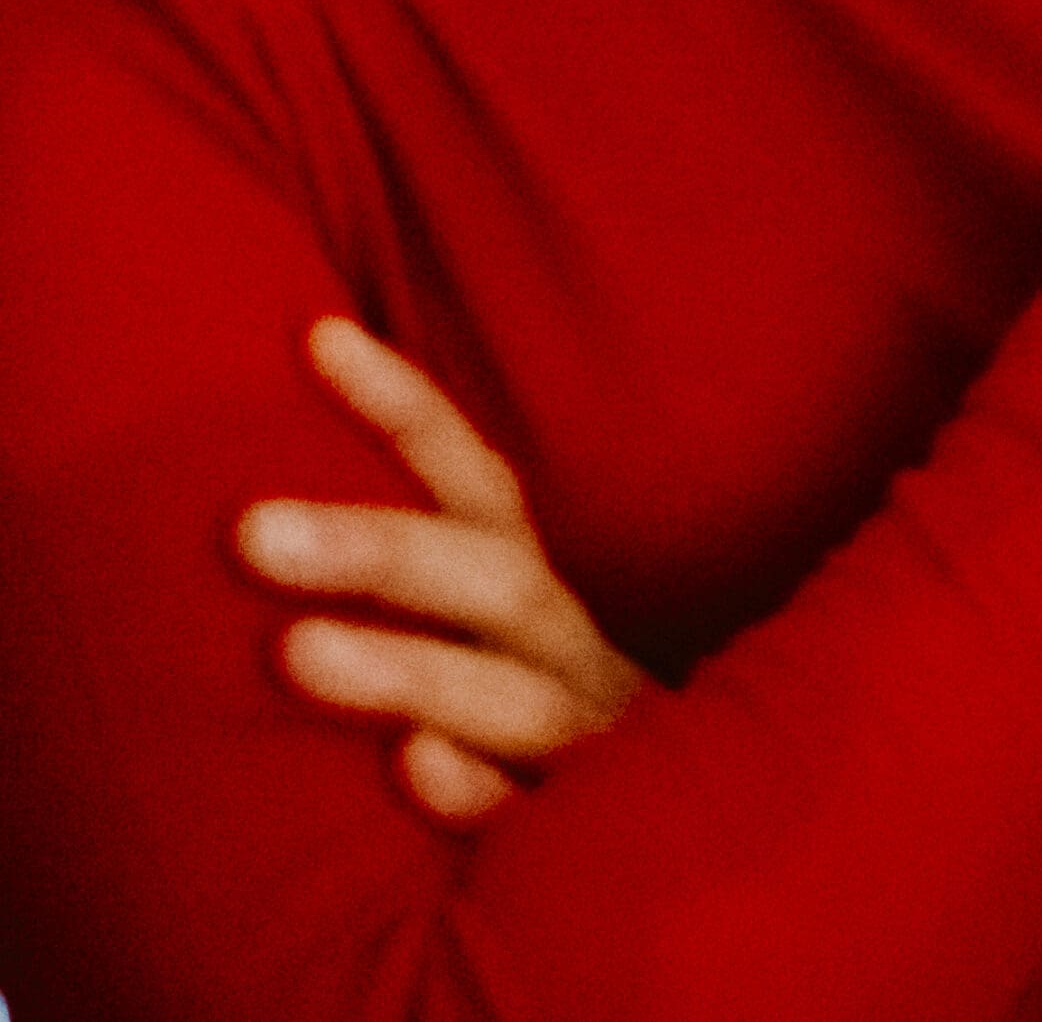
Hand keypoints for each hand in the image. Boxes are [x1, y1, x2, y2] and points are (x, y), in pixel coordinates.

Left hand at [236, 319, 643, 821]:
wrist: (664, 831)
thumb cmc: (522, 715)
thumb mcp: (482, 628)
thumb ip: (420, 563)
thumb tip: (306, 429)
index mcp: (530, 586)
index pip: (475, 483)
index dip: (406, 413)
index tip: (319, 338)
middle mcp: (565, 646)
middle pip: (493, 579)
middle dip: (378, 550)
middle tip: (250, 531)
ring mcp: (588, 735)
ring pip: (516, 696)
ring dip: (413, 668)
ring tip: (299, 652)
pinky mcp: (585, 823)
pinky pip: (536, 813)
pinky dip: (478, 793)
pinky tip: (416, 769)